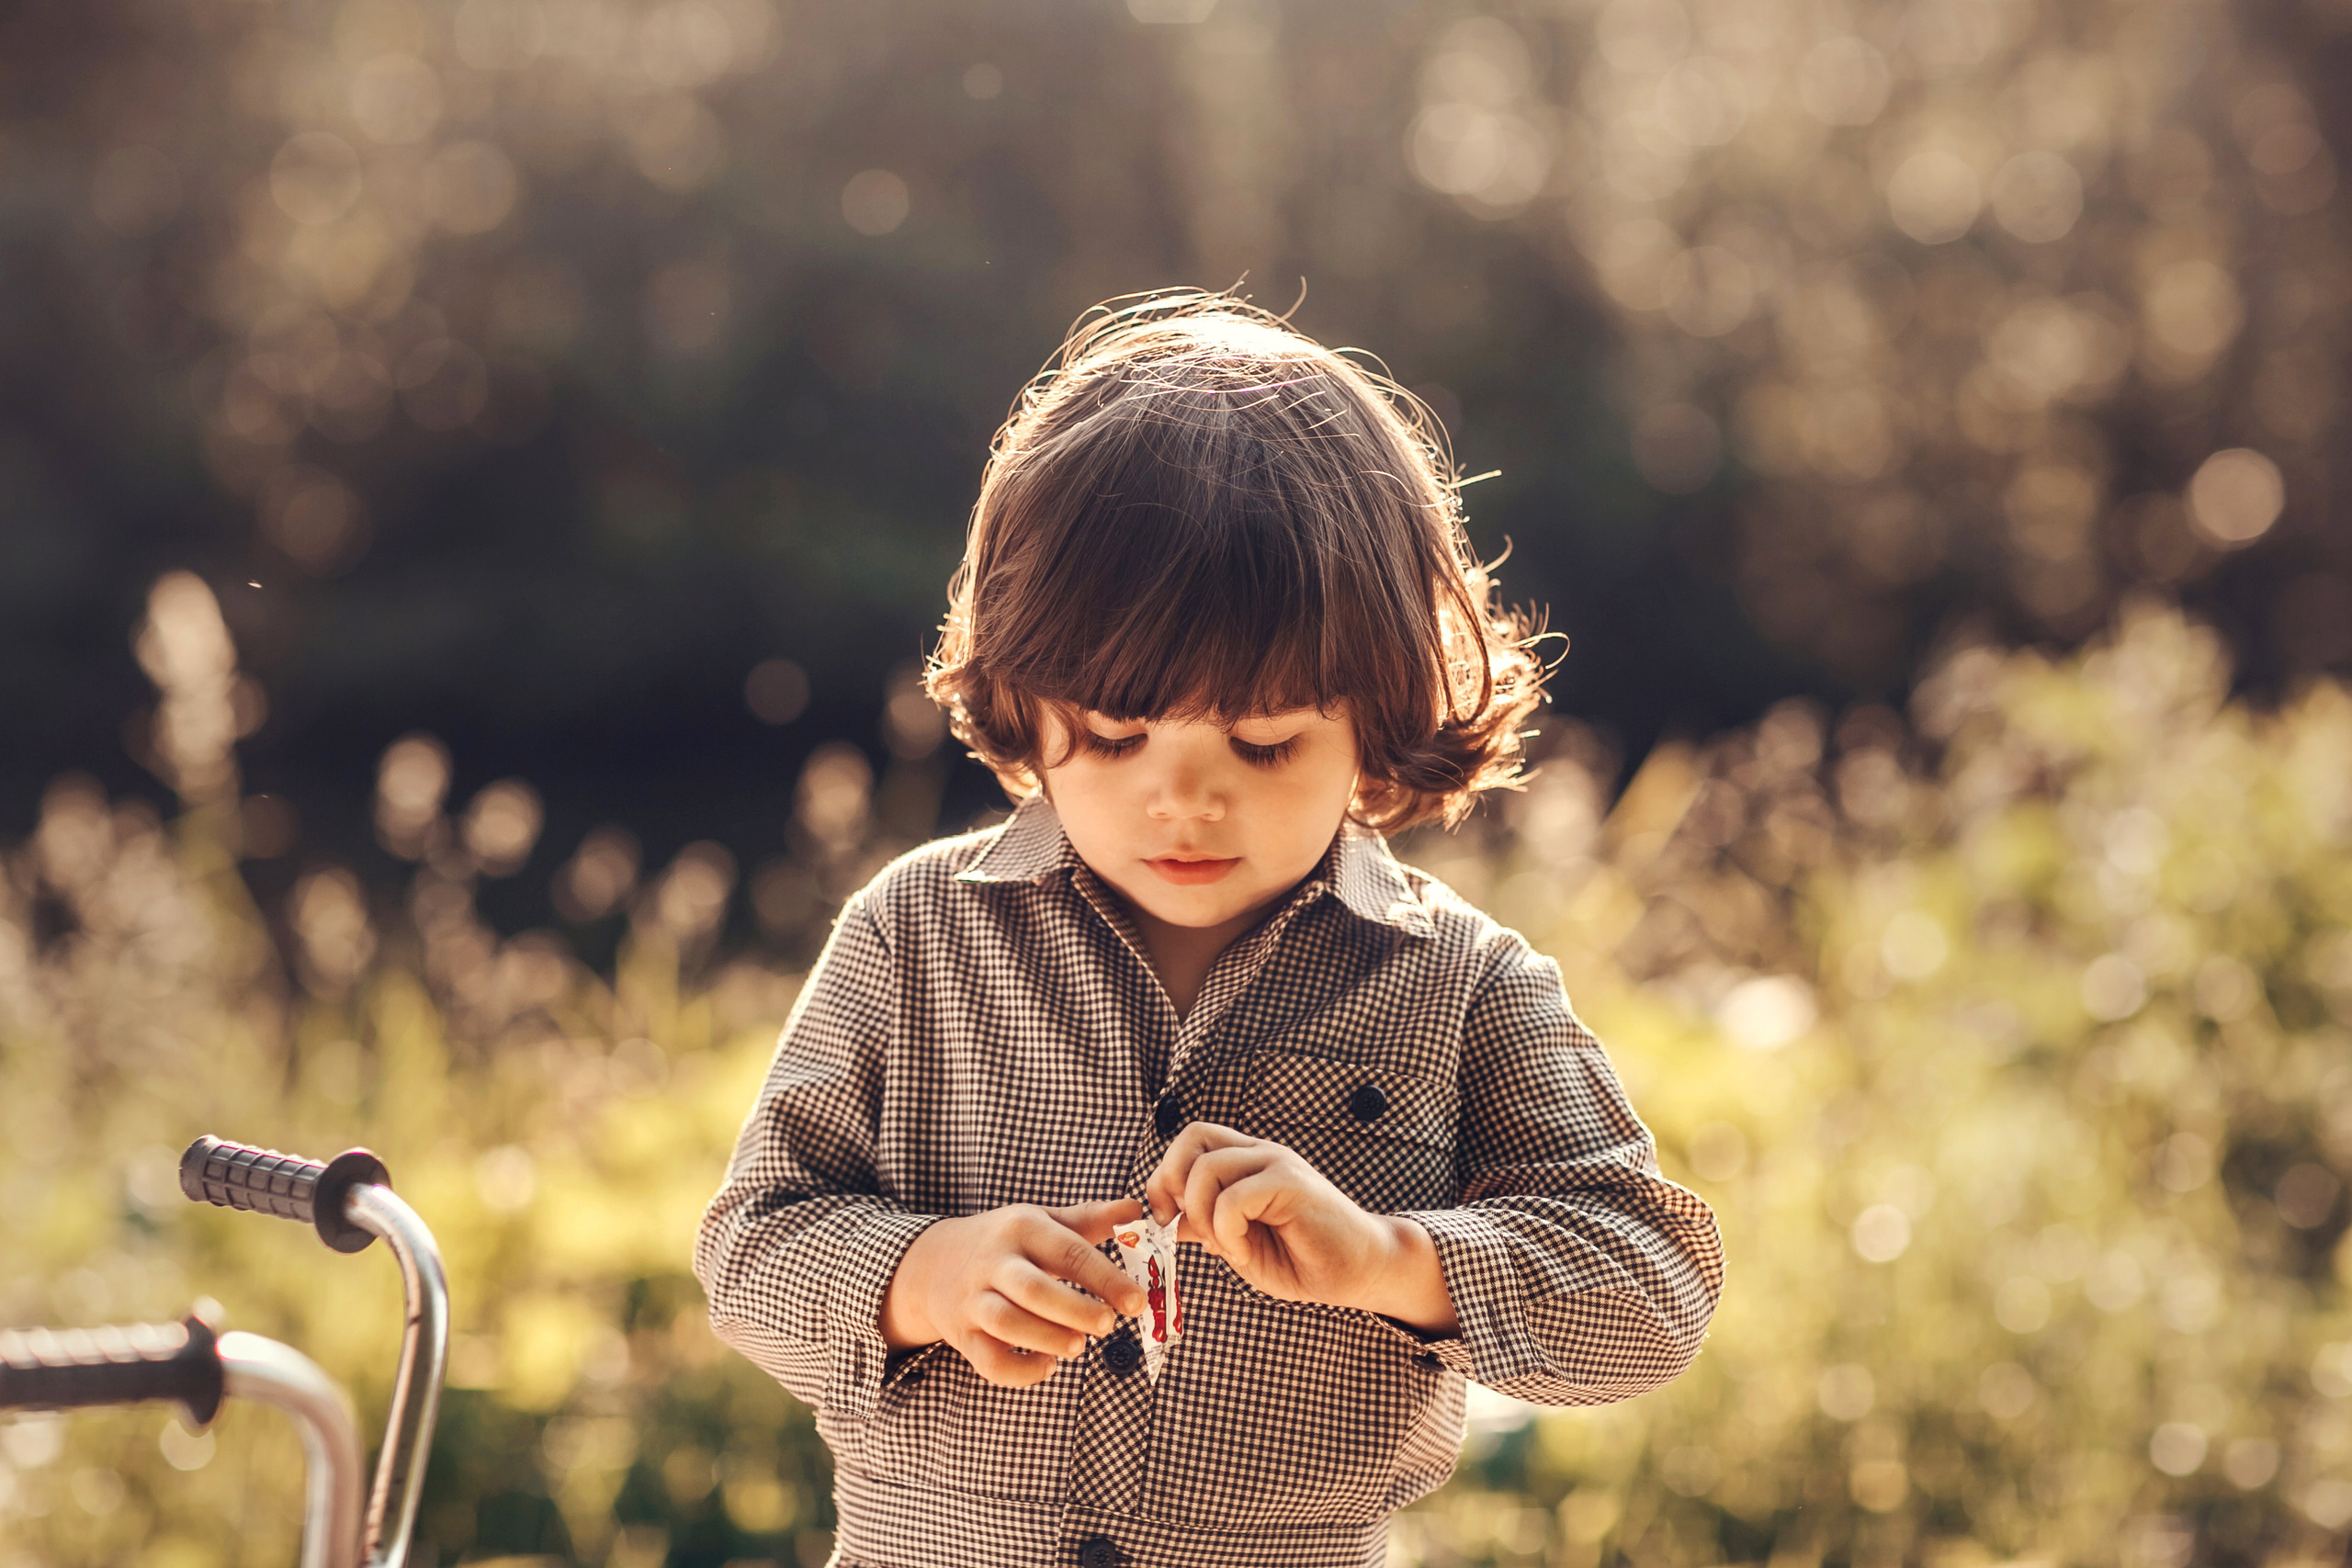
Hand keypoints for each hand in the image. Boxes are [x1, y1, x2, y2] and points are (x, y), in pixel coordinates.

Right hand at [880, 1200, 1147, 1386]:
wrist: (931, 1263)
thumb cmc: (1004, 1242)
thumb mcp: (1042, 1220)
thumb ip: (1089, 1219)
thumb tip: (1136, 1208)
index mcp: (1022, 1228)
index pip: (1068, 1251)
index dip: (1106, 1278)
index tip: (1136, 1301)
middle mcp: (994, 1262)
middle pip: (1033, 1289)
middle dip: (1074, 1310)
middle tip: (1108, 1324)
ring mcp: (974, 1300)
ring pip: (1007, 1324)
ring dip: (1047, 1338)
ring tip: (1078, 1345)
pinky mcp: (963, 1336)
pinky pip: (988, 1362)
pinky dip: (1019, 1371)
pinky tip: (1047, 1365)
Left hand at [1146, 1122, 1458, 1332]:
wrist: (1360, 1270)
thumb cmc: (1302, 1258)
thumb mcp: (1237, 1243)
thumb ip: (1204, 1225)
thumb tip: (1164, 1218)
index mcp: (1246, 1163)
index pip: (1190, 1142)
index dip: (1164, 1176)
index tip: (1165, 1219)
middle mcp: (1260, 1154)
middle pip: (1192, 1137)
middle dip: (1172, 1183)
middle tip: (1182, 1226)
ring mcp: (1277, 1164)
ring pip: (1207, 1168)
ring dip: (1201, 1216)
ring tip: (1224, 1246)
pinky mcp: (1292, 1183)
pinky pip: (1234, 1198)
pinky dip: (1226, 1231)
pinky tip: (1242, 1251)